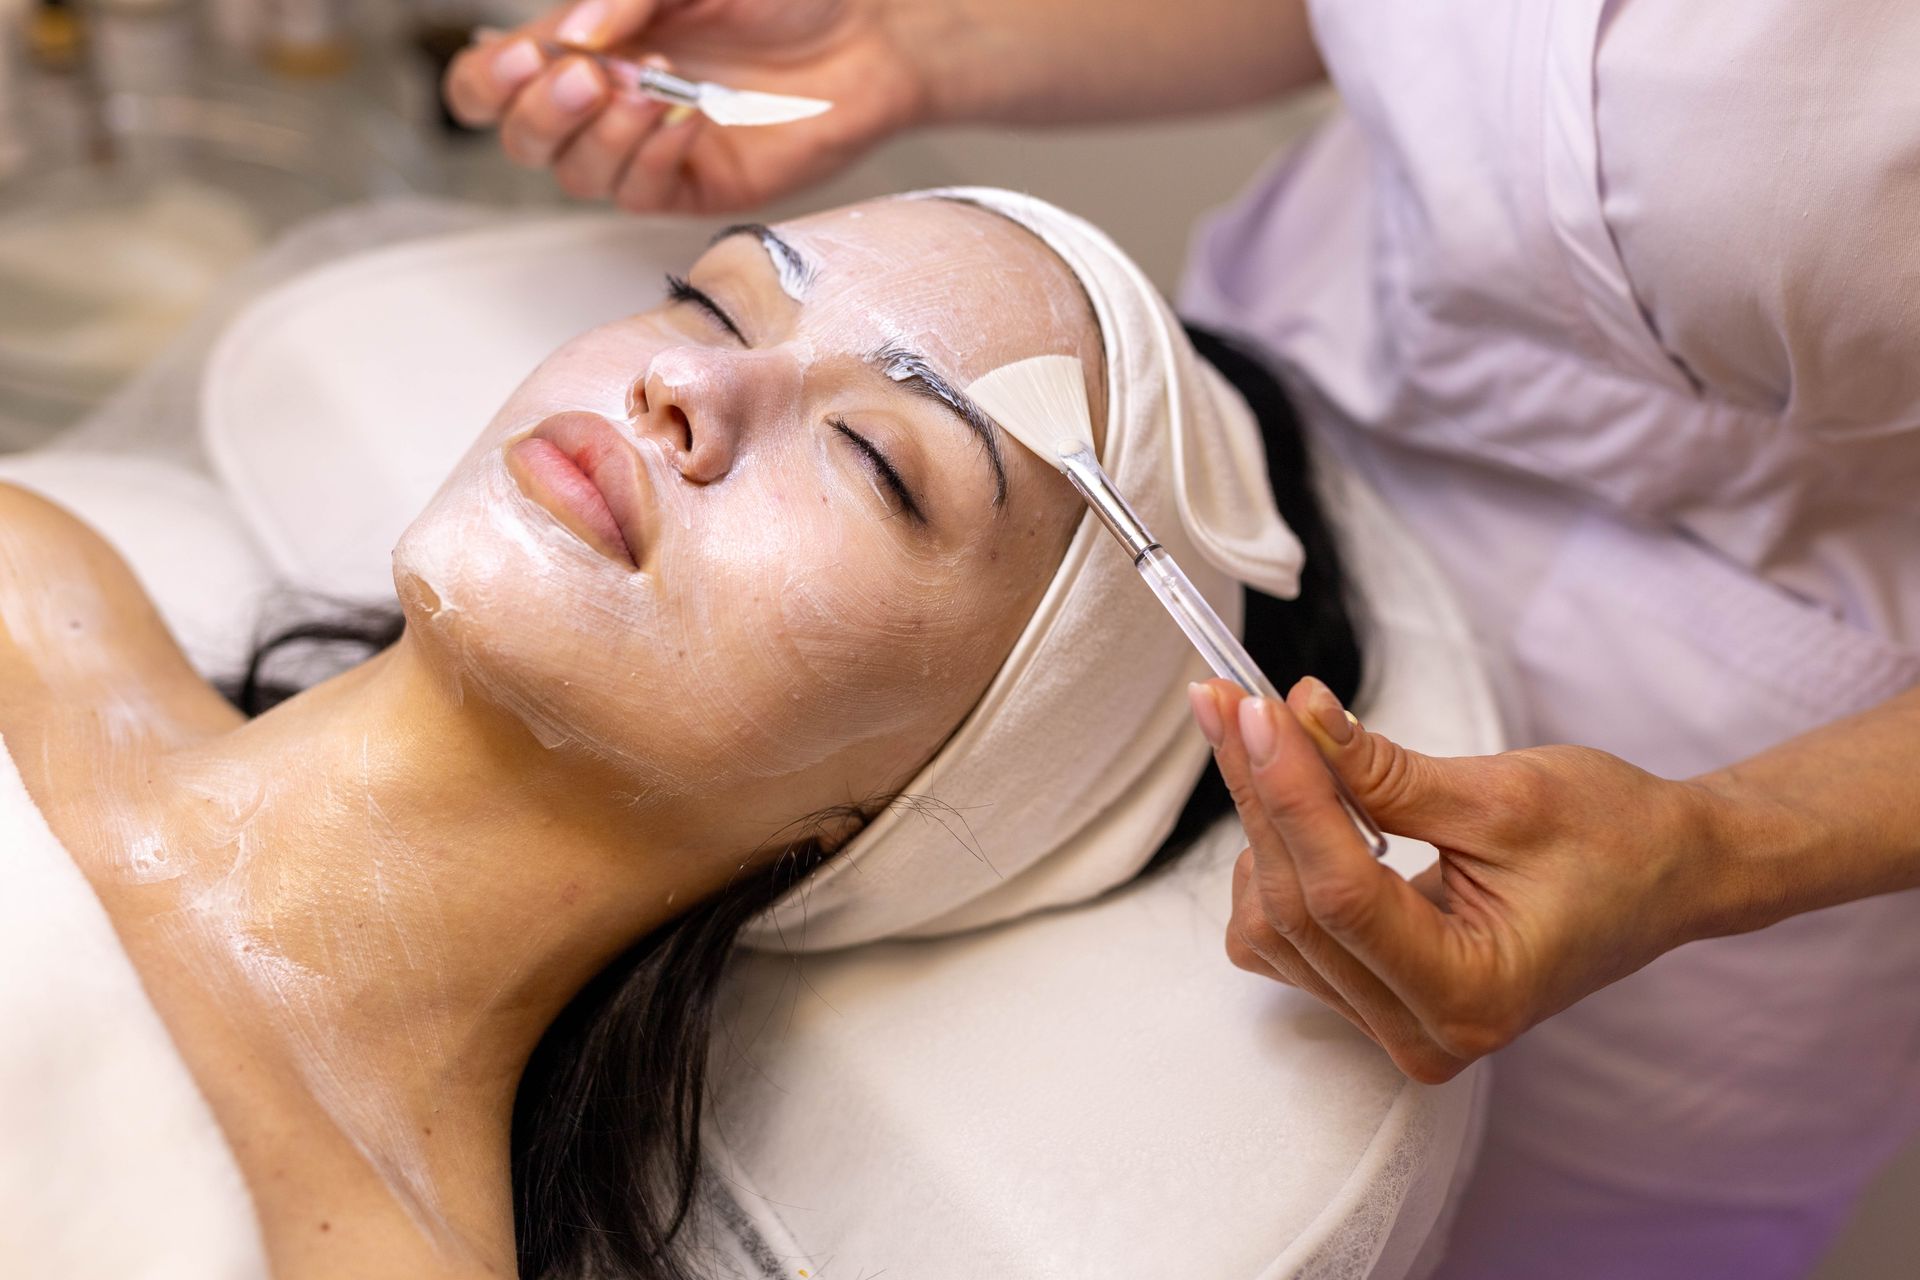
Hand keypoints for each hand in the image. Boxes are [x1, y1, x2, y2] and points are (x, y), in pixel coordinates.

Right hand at [442, 0, 925, 212]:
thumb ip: (627, 0)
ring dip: (604, 137)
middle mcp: (608, 100)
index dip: (489, 82)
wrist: (867, 36)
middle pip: (523, 139)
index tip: (523, 57)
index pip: (495, 81)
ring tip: (653, 93)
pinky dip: (653, 159)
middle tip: (587, 80)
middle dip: (542, 114)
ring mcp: (649, 149)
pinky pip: (642, 194)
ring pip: (578, 175)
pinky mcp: (695, 185)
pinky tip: (684, 122)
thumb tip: (569, 37)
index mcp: (589, 44)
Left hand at [1188, 677, 1732, 1082]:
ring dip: (1263, 825)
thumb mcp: (1504, 795)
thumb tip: (1294, 714)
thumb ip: (1385, 771)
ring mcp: (1394, 1022)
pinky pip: (1284, 936)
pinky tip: (1298, 804)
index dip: (1288, 793)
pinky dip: (1276, 861)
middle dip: (1261, 794)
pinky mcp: (1374, 996)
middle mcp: (1425, 1032)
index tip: (1252, 709)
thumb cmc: (1613, 837)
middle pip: (1297, 908)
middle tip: (1234, 700)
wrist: (1667, 874)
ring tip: (1275, 741)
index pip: (1342, 894)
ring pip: (1274, 924)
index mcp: (1472, 995)